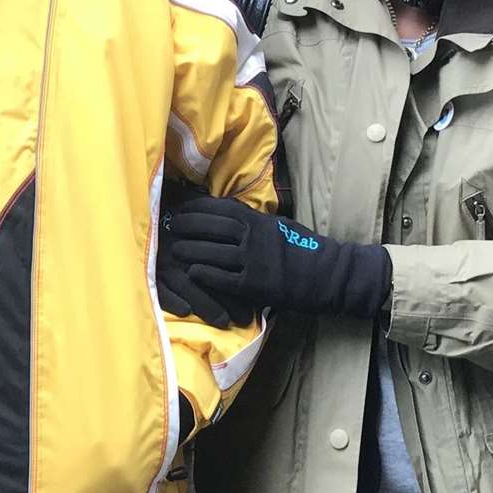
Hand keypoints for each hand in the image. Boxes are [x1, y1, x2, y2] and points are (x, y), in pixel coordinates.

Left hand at [167, 197, 391, 319]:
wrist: (324, 273)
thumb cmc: (300, 246)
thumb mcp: (275, 224)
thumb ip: (251, 219)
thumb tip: (224, 211)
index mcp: (256, 219)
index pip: (217, 208)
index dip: (194, 208)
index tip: (178, 207)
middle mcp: (252, 236)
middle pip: (210, 228)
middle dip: (186, 226)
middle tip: (168, 226)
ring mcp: (252, 261)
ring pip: (212, 253)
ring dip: (190, 251)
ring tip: (174, 251)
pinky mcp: (254, 285)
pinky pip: (223, 278)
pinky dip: (205, 274)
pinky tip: (191, 272)